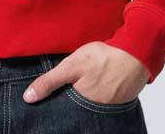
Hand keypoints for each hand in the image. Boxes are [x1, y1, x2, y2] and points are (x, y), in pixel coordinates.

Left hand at [22, 41, 148, 104]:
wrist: (136, 53)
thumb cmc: (103, 58)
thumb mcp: (71, 66)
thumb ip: (50, 82)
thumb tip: (28, 98)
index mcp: (81, 104)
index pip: (63, 110)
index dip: (55, 103)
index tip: (49, 98)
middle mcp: (96, 111)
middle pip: (77, 109)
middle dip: (70, 100)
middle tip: (70, 86)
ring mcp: (109, 108)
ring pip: (90, 105)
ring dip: (85, 97)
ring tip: (82, 84)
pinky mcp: (120, 101)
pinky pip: (104, 101)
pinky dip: (98, 94)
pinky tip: (96, 83)